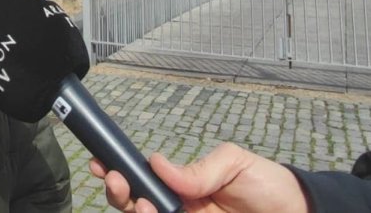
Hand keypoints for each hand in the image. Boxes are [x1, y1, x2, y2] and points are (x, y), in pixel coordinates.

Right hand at [88, 143, 308, 212]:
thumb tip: (157, 163)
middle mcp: (180, 208)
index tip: (102, 164)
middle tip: (118, 182)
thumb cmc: (269, 185)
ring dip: (137, 211)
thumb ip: (197, 168)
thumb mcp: (234, 163)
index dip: (120, 173)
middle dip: (119, 194)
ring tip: (143, 204)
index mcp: (183, 186)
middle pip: (136, 205)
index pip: (143, 180)